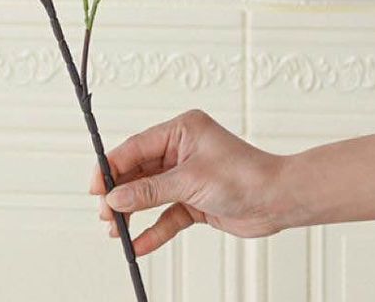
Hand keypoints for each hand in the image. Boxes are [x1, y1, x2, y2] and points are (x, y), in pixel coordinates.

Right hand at [91, 109, 285, 254]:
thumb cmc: (243, 176)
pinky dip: (154, 229)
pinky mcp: (194, 200)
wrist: (279, 202)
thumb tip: (116, 197)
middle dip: (120, 193)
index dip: (112, 166)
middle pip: (139, 171)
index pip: (136, 147)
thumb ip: (149, 191)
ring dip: (133, 212)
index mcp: (180, 130)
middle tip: (104, 213)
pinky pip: (167, 214)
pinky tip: (139, 244)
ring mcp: (187, 176)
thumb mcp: (189, 182)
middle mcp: (181, 150)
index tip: (95, 186)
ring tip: (114, 230)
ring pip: (150, 194)